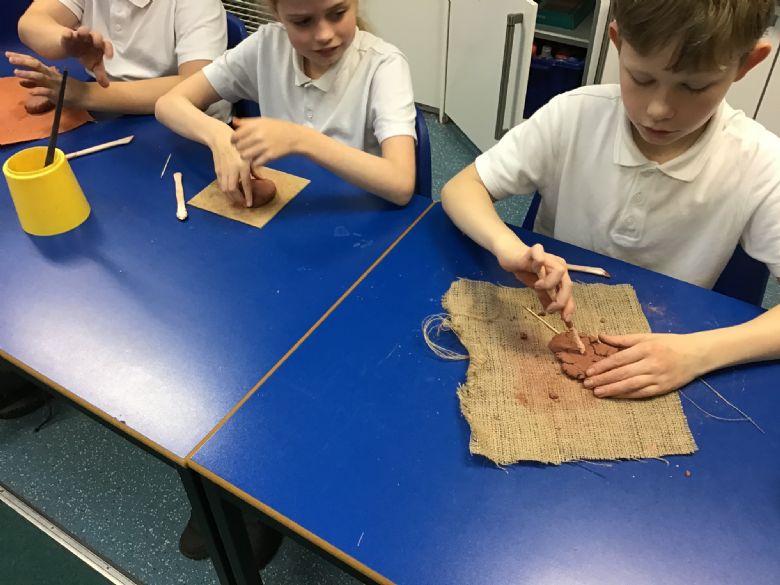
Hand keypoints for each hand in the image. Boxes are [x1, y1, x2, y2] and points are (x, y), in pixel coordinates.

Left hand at [7, 51, 85, 106]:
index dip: (21, 57)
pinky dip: (39, 91)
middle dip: (22, 61)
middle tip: (9, 57)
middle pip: (36, 65)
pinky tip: (30, 92)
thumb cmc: (69, 89)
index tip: (9, 54)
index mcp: (49, 72)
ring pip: (40, 77)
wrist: (86, 95)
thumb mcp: (52, 83)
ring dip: (28, 74)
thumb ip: (38, 82)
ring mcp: (55, 85)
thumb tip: (22, 82)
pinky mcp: (59, 95)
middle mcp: (51, 76)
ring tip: (16, 72)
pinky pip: (48, 92)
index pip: (34, 62)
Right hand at [60, 26, 113, 87]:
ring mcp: (80, 36)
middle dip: (97, 38)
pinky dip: (67, 34)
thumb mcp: (94, 65)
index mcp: (99, 46)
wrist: (71, 47)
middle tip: (97, 44)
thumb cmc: (86, 55)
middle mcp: (91, 39)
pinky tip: (67, 36)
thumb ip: (100, 74)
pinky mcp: (68, 36)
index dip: (109, 50)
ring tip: (81, 34)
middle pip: (96, 35)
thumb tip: (106, 86)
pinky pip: (67, 33)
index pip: (107, 45)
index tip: (109, 57)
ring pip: (83, 30)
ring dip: (83, 32)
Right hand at [209, 125, 253, 205]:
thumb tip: (262, 179)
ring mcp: (223, 170)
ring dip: (231, 197)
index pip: (245, 185)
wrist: (221, 138)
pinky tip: (231, 193)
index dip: (247, 196)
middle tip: (244, 203)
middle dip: (238, 199)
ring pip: (225, 189)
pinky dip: (226, 191)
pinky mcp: (217, 171)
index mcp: (241, 165)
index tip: (249, 204)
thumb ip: (255, 169)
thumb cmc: (239, 146)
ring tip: (238, 200)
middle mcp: (231, 169)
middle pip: (232, 190)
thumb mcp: (250, 155)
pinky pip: (221, 184)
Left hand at [231, 117, 301, 167]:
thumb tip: (233, 121)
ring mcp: (264, 146)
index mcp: (255, 125)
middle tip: (243, 149)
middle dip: (239, 149)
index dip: (233, 140)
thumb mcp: (263, 120)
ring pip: (245, 156)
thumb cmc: (277, 127)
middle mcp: (258, 135)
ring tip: (249, 155)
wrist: (295, 137)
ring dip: (245, 156)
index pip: (235, 135)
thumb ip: (247, 122)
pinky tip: (258, 159)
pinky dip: (255, 162)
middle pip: (239, 147)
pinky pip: (255, 163)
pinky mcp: (270, 156)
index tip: (235, 142)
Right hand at [493, 237, 574, 321]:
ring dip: (550, 283)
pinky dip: (540, 261)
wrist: (511, 255)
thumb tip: (553, 312)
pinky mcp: (534, 251)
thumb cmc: (525, 270)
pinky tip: (535, 268)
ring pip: (559, 270)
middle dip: (562, 300)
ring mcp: (547, 257)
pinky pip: (540, 254)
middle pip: (567, 283)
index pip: (568, 291)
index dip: (569, 306)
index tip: (565, 319)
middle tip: (550, 309)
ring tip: (537, 287)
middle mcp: (557, 265)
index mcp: (560, 274)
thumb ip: (546, 298)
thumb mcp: (537, 287)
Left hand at [583, 333, 705, 398]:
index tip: (589, 371)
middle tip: (587, 384)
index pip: (619, 359)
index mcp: (646, 348)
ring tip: (596, 393)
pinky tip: (614, 396)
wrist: (697, 354)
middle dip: (602, 379)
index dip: (602, 366)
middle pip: (622, 373)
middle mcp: (651, 363)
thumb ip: (623, 339)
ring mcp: (657, 377)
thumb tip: (601, 336)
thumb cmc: (669, 343)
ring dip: (612, 390)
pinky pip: (641, 393)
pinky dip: (626, 395)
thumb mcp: (647, 337)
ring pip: (630, 385)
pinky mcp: (663, 388)